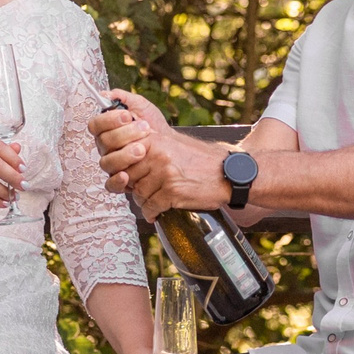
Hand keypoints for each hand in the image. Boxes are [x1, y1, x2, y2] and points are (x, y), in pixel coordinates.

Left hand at [90, 89, 226, 220]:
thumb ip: (151, 149)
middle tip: (143, 195)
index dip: (126, 172)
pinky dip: (152, 213)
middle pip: (129, 177)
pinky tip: (157, 213)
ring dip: (143, 202)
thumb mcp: (174, 145)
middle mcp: (157, 154)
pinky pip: (151, 206)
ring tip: (151, 204)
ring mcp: (165, 173)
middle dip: (134, 188)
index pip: (125, 158)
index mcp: (155, 140)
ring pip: (139, 194)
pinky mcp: (173, 191)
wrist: (229, 173)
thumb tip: (126, 163)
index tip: (131, 179)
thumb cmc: (202, 161)